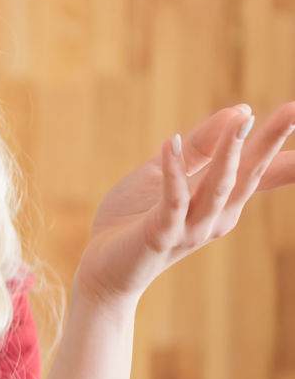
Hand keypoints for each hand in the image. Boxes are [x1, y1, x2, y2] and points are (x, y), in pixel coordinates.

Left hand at [75, 102, 294, 305]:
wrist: (102, 268)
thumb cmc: (134, 218)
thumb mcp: (165, 173)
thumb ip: (199, 146)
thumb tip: (240, 110)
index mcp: (221, 202)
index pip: (259, 170)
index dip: (280, 146)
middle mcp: (216, 216)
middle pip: (249, 174)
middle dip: (270, 143)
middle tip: (294, 110)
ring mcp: (191, 228)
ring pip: (219, 187)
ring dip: (230, 153)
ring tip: (242, 119)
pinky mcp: (161, 234)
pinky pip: (172, 201)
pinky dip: (173, 171)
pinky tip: (171, 142)